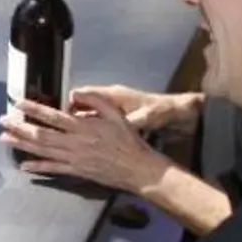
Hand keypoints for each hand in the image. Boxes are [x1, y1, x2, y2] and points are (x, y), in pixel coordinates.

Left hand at [0, 91, 172, 193]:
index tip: (19, 104)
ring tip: (4, 139)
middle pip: (41, 135)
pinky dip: (37, 167)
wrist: (136, 169)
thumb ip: (95, 100)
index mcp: (83, 127)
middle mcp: (74, 143)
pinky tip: (23, 165)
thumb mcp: (116, 114)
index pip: (53, 116)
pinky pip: (52, 168)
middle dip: (20, 128)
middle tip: (2, 122)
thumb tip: (74, 92)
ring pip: (42, 151)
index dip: (34, 110)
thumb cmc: (128, 140)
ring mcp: (73, 159)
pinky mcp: (75, 171)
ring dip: (22, 145)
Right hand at [70, 83, 198, 136]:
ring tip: (69, 142)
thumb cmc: (163, 110)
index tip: (63, 121)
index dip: (70, 106)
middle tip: (61, 135)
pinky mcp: (119, 123)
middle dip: (70, 120)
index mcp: (113, 95)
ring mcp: (113, 113)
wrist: (180, 116)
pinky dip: (92, 135)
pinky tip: (88, 147)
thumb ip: (132, 121)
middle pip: (81, 108)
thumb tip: (120, 129)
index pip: (81, 95)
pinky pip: (99, 127)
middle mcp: (110, 102)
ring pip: (88, 119)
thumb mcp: (147, 116)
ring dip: (80, 129)